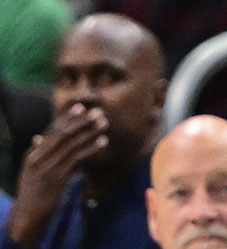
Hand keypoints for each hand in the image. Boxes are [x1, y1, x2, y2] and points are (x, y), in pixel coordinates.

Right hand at [6, 105, 107, 244]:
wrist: (28, 214)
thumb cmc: (32, 190)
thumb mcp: (31, 170)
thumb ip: (38, 153)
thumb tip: (39, 137)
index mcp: (33, 154)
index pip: (51, 131)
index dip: (66, 118)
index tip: (80, 106)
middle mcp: (39, 159)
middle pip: (62, 135)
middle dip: (81, 122)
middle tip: (98, 112)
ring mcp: (48, 169)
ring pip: (72, 146)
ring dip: (89, 133)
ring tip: (104, 124)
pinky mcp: (58, 179)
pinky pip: (77, 160)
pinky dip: (90, 149)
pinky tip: (103, 142)